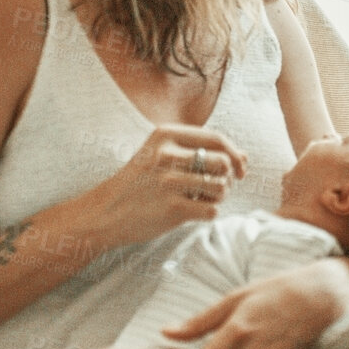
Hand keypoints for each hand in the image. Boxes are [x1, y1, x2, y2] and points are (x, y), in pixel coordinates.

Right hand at [87, 126, 246, 247]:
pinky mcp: (172, 208)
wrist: (104, 212)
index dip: (235, 155)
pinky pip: (212, 210)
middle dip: (226, 179)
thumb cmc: (139, 184)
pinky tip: (191, 212)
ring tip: (199, 199)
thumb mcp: (162, 156)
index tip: (238, 170)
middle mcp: (167, 154)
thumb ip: (200, 151)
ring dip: (216, 197)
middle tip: (211, 188)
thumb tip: (244, 157)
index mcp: (165, 135)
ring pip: (221, 188)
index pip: (217, 138)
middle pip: (223, 163)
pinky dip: (207, 213)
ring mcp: (168, 181)